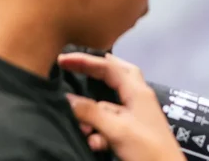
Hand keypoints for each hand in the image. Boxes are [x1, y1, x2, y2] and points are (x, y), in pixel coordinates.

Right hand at [58, 52, 184, 160]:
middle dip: (96, 69)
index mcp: (138, 91)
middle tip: (75, 66)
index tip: (62, 59)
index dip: (86, 61)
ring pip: (109, 104)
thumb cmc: (147, 148)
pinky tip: (94, 143)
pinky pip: (111, 124)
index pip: (110, 67)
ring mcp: (137, 115)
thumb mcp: (117, 129)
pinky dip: (99, 131)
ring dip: (92, 112)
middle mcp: (138, 98)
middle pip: (117, 74)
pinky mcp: (133, 132)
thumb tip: (68, 98)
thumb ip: (92, 113)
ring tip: (82, 127)